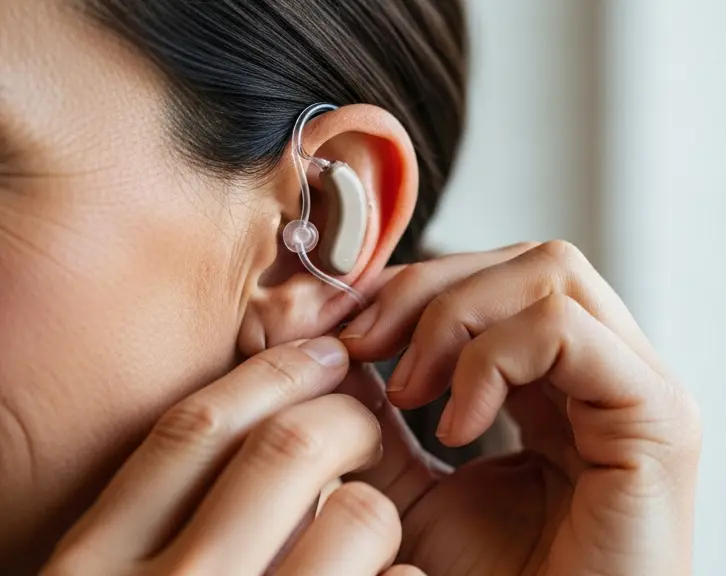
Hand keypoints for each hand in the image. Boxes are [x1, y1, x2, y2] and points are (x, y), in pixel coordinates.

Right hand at [43, 338, 422, 575]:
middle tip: (362, 428)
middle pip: (290, 446)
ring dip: (376, 513)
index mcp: (95, 563)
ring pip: (362, 513)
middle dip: (345, 419)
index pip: (191, 427)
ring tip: (367, 539)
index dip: (271, 375)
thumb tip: (244, 417)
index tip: (321, 354)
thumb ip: (152, 519)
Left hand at [340, 241, 701, 575]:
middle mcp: (611, 374)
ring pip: (548, 274)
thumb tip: (320, 330)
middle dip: (427, 290)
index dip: (413, 285)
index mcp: (563, 385)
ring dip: (454, 320)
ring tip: (411, 396)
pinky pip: (564, 332)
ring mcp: (639, 389)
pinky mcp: (656, 417)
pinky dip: (493, 361)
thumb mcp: (404, 489)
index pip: (498, 281)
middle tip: (361, 349)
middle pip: (524, 262)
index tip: (334, 324)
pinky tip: (457, 426)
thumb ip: (372, 412)